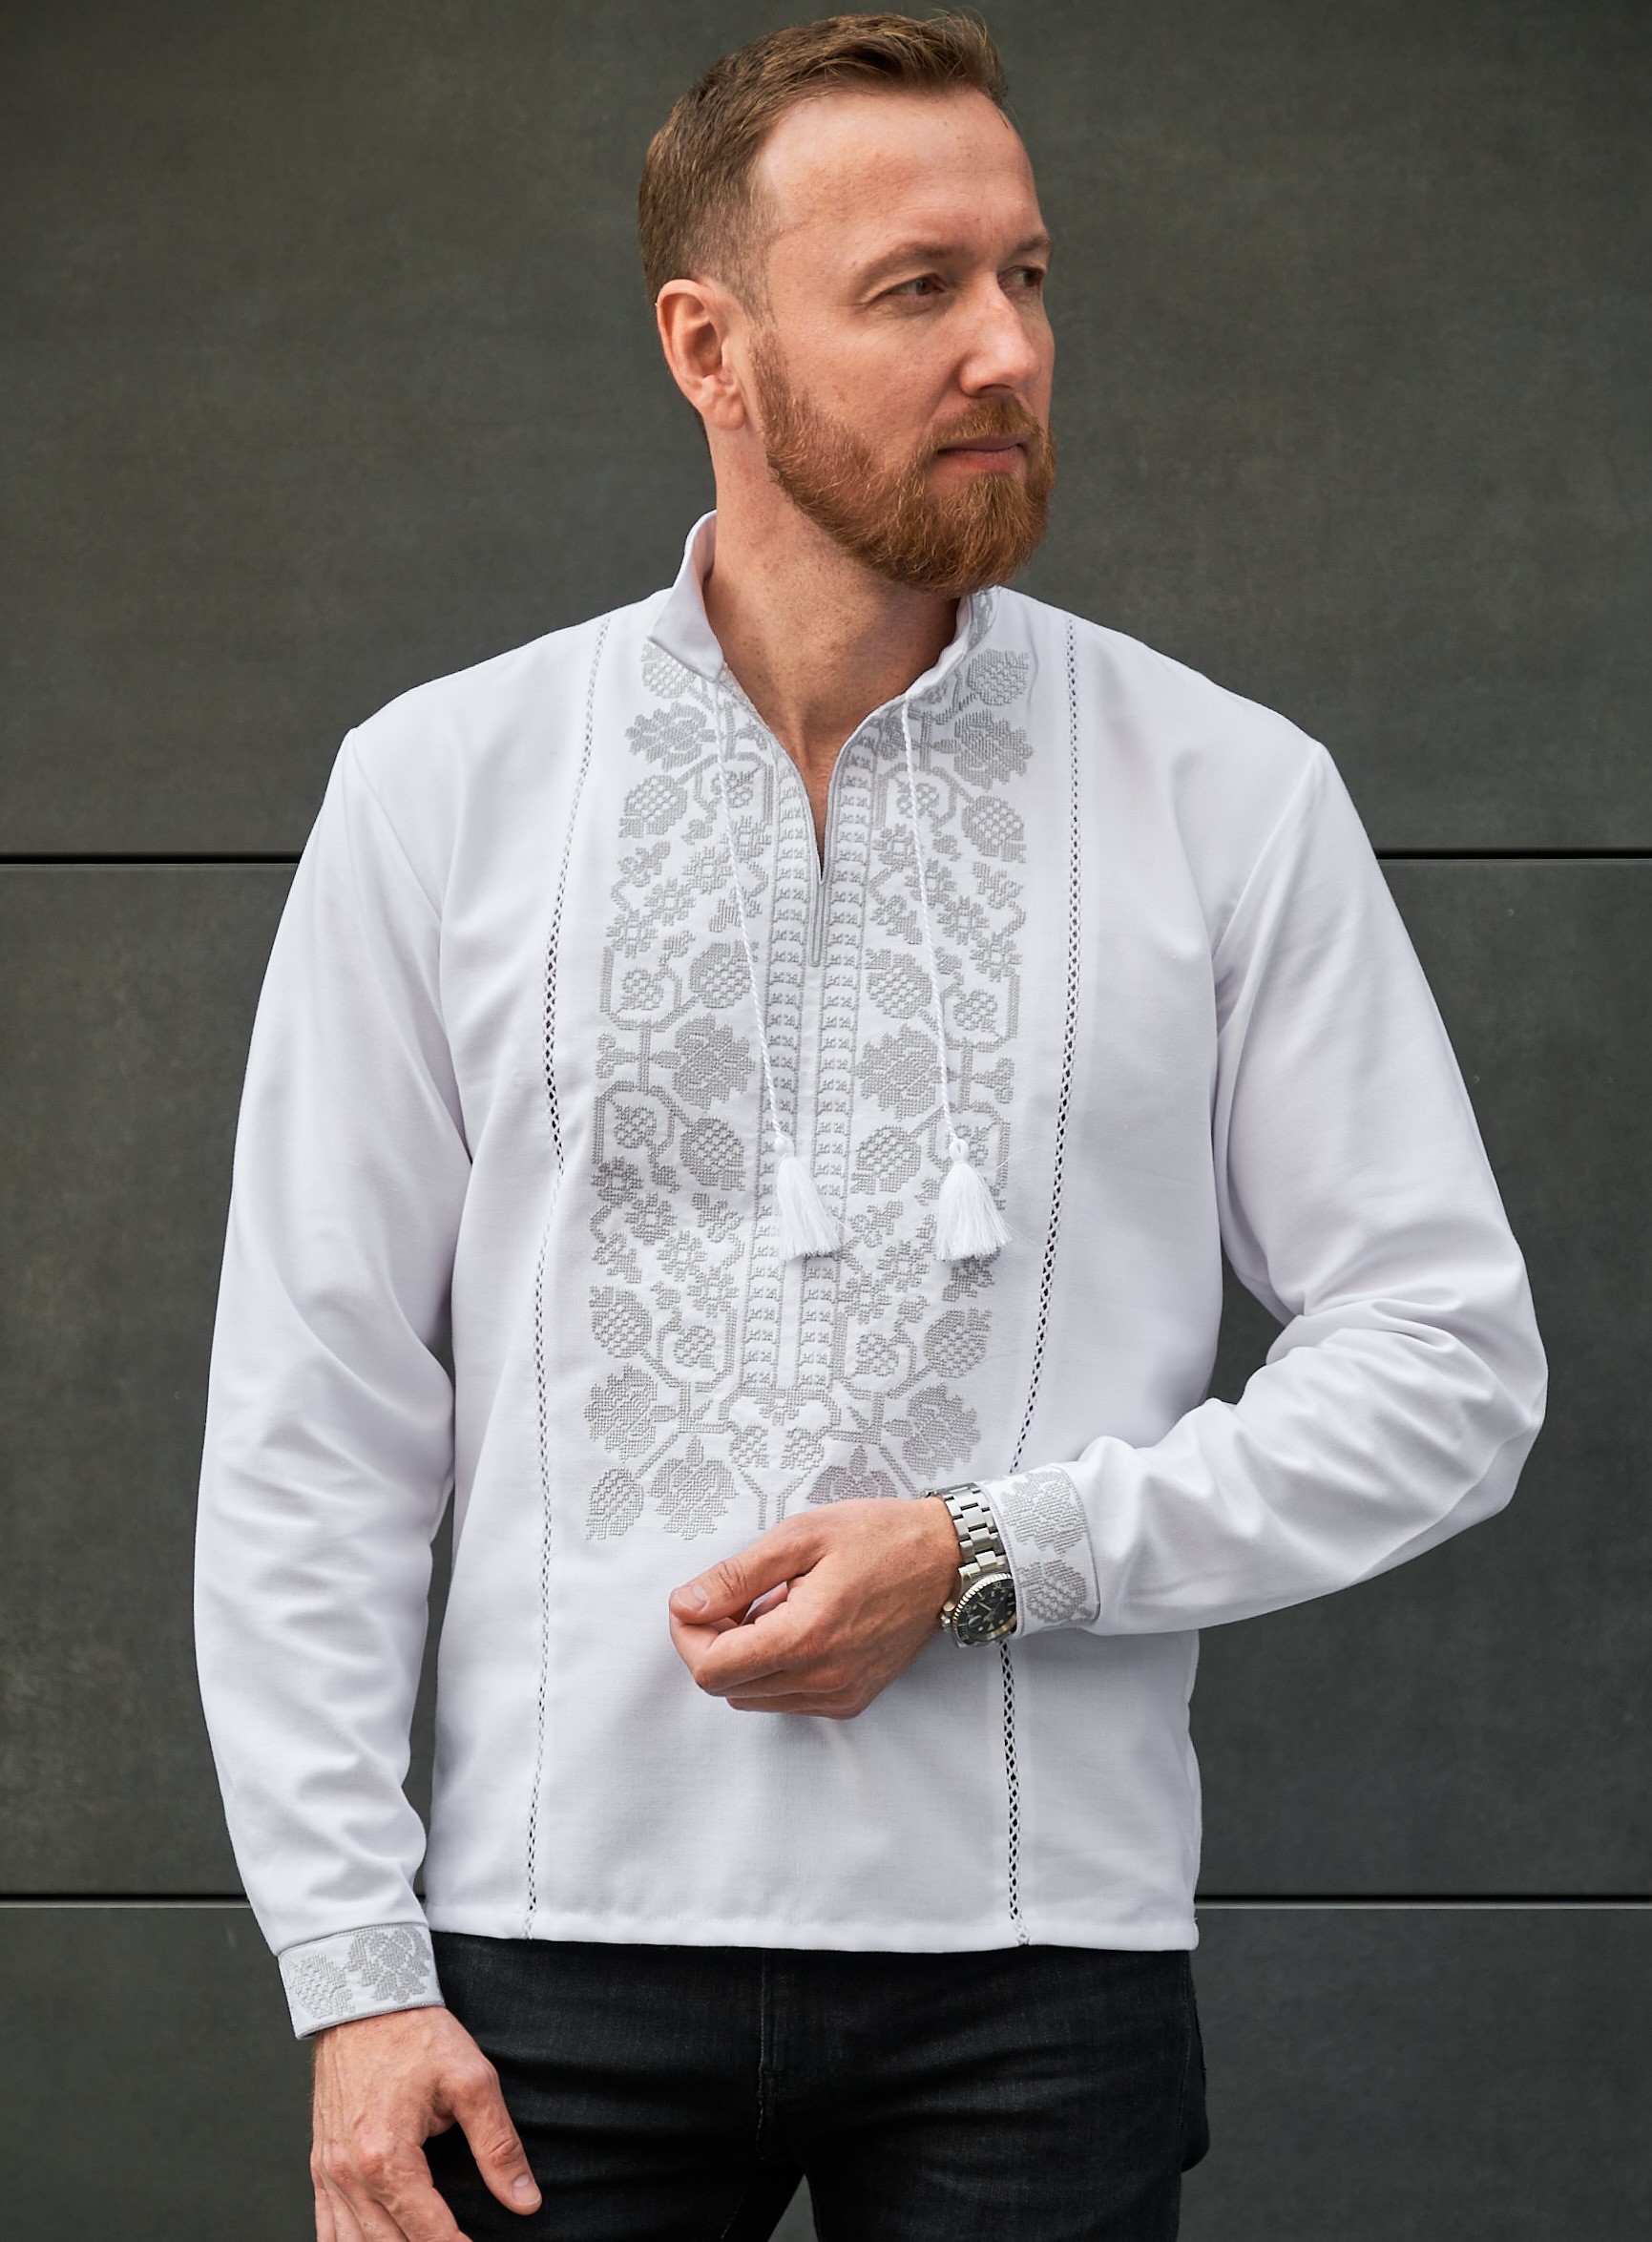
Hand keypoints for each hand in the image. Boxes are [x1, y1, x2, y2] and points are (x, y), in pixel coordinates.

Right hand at [311, 2005, 539, 2240]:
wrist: (362, 1999)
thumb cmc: (416, 2034)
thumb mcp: (471, 2080)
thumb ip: (499, 2146)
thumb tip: (526, 2200)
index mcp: (387, 2157)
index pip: (427, 2232)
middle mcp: (350, 2174)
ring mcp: (329, 2173)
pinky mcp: (320, 2166)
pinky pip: (326, 2228)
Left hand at [667, 1495, 961, 1717]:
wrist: (947, 1560)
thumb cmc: (881, 1538)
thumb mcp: (801, 1536)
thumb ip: (736, 1575)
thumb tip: (686, 1605)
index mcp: (805, 1638)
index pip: (710, 1671)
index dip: (688, 1636)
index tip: (697, 1601)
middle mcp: (822, 1680)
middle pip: (726, 1688)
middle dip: (713, 1643)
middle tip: (736, 1596)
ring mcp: (839, 1695)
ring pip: (752, 1697)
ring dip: (744, 1657)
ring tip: (773, 1606)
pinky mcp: (851, 1700)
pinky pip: (786, 1699)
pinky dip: (774, 1669)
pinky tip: (796, 1626)